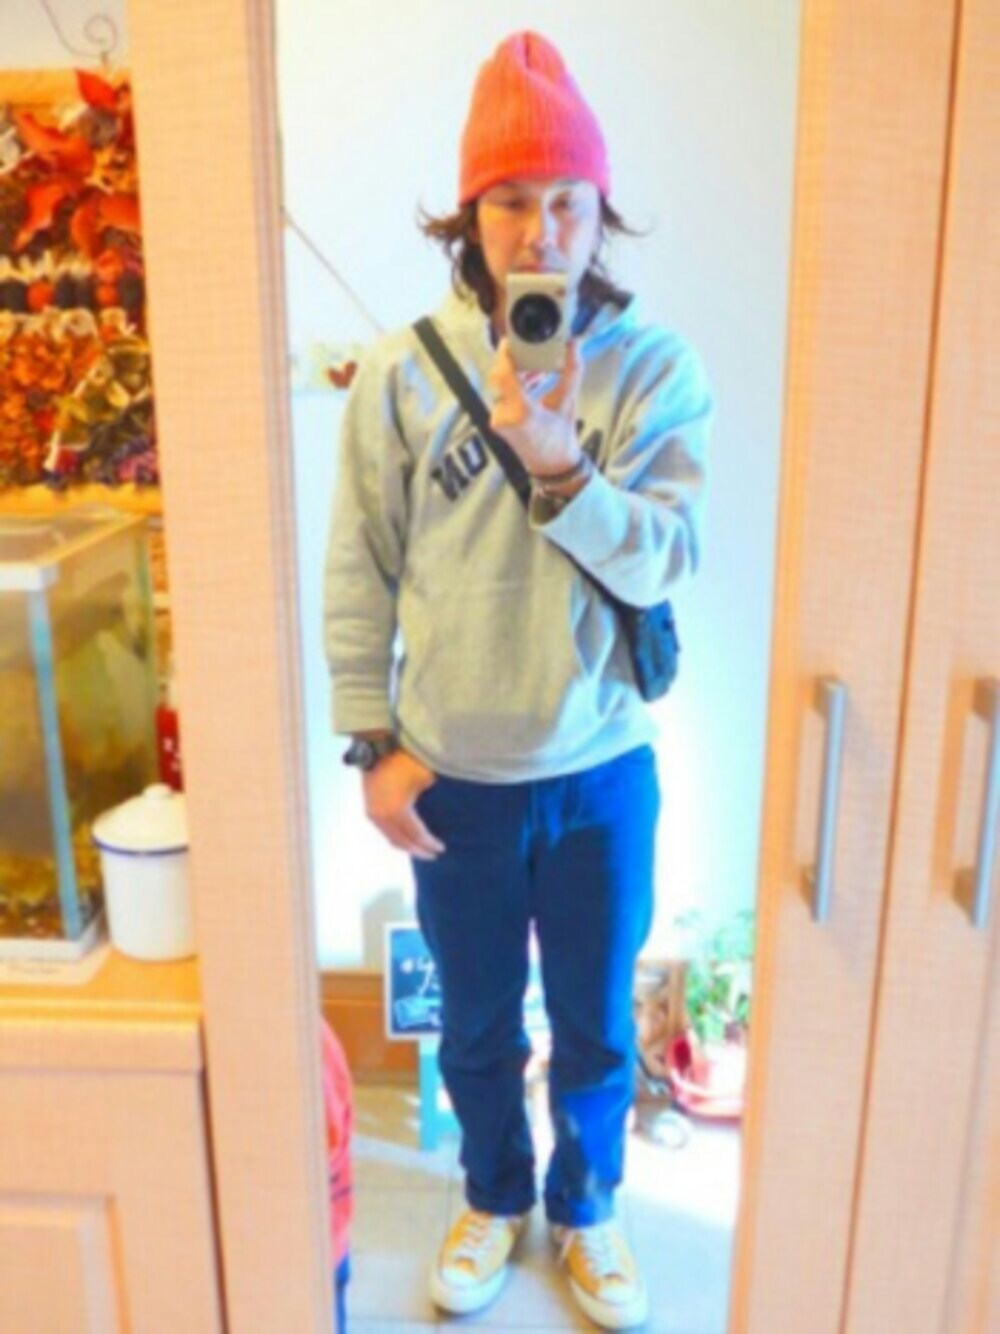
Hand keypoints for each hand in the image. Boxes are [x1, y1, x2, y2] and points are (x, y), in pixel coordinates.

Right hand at [362, 750, 444, 860]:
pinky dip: (396, 835)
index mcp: (397, 811)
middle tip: (432, 854)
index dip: (429, 844)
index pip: (416, 836)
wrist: (377, 744)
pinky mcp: (369, 807)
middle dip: (418, 850)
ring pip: (390, 837)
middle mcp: (382, 816)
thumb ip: (433, 801)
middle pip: (402, 842)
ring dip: (406, 845)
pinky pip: (383, 829)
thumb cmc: (405, 758)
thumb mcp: (426, 778)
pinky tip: (406, 835)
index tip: (441, 848)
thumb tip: (443, 816)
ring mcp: (372, 812)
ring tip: (420, 848)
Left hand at [487, 338, 584, 475]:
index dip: (504, 355)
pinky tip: (529, 380)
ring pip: (499, 386)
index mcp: (521, 411)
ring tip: (533, 365)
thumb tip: (574, 343)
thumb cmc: (561, 437)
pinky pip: (501, 396)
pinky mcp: (497, 421)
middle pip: (498, 377)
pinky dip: (513, 385)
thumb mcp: (568, 402)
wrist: (552, 466)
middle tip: (526, 348)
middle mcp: (504, 415)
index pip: (503, 374)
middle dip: (511, 361)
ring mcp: (498, 420)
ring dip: (513, 373)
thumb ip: (571, 371)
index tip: (511, 340)